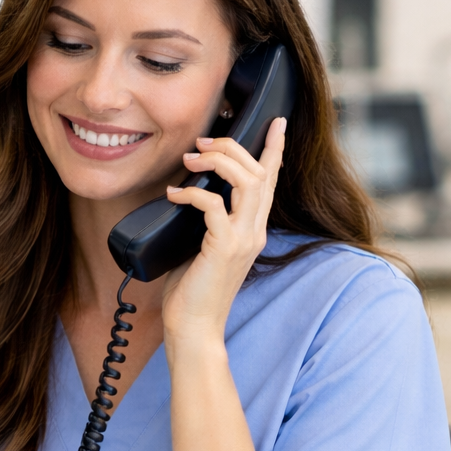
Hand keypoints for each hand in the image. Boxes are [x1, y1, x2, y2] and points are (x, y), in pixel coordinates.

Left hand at [161, 116, 285, 344]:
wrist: (194, 328)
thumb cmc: (193, 290)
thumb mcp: (203, 245)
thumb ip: (206, 220)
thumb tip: (187, 190)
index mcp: (253, 229)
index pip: (271, 181)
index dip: (274, 149)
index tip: (277, 122)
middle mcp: (255, 231)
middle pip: (259, 172)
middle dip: (232, 148)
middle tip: (202, 142)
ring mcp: (243, 240)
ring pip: (248, 182)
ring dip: (218, 162)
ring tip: (191, 157)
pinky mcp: (225, 248)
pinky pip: (214, 205)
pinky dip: (192, 193)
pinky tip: (173, 194)